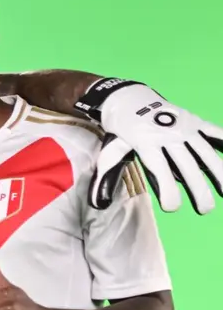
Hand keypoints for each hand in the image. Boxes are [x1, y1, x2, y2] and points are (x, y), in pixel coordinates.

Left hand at [91, 82, 222, 213]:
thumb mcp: (110, 152)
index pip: (160, 169)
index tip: (172, 208)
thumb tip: (98, 204)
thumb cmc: (121, 132)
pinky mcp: (195, 120)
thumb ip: (106, 178)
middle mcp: (168, 136)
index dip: (168, 189)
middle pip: (187, 164)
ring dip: (219, 171)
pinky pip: (215, 131)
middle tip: (205, 210)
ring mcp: (184, 127)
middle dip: (198, 188)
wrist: (130, 99)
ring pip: (205, 151)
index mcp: (146, 144)